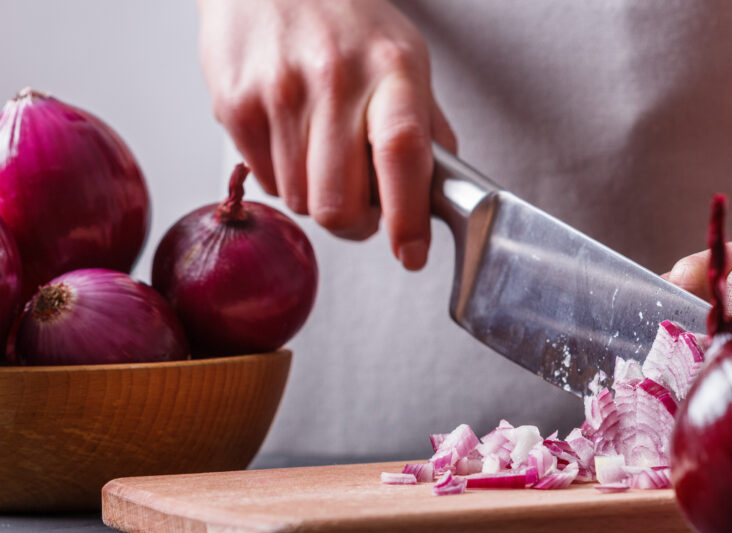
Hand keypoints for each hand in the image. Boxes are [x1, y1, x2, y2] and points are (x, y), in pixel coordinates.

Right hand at [196, 0, 455, 269]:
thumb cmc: (346, 21)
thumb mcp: (405, 58)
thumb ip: (426, 128)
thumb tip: (439, 195)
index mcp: (390, 69)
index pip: (403, 153)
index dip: (407, 217)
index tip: (411, 253)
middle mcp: (333, 78)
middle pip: (339, 203)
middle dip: (354, 224)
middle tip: (361, 208)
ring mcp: (277, 92)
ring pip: (301, 202)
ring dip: (317, 196)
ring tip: (321, 151)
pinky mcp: (233, 105)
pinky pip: (266, 183)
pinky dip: (284, 177)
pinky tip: (290, 136)